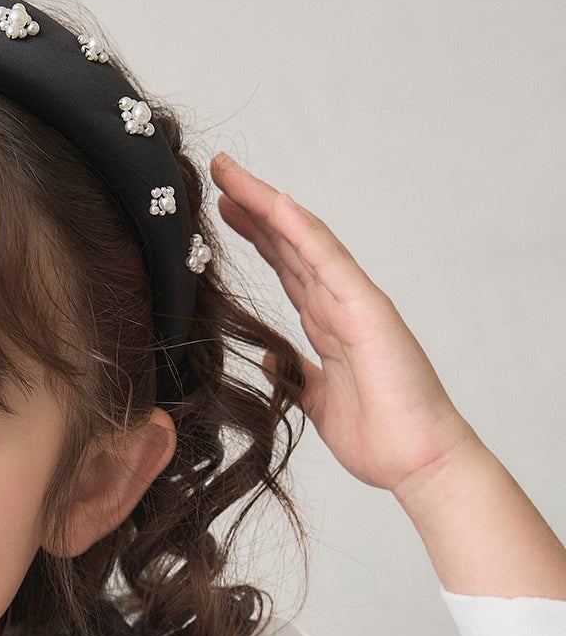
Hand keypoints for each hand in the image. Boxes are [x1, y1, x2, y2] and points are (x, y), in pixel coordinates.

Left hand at [210, 153, 476, 496]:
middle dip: (253, 210)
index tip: (221, 213)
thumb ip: (294, 375)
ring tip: (231, 176)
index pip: (286, 268)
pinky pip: (329, 261)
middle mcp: (340, 305)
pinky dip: (301, 230)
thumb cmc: (379, 436)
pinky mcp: (367, 310)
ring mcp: (354, 303)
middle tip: (218, 174)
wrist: (416, 462)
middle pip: (289, 244)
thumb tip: (266, 356)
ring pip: (303, 240)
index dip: (256, 238)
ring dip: (267, 206)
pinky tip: (273, 203)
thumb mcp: (316, 402)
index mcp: (328, 325)